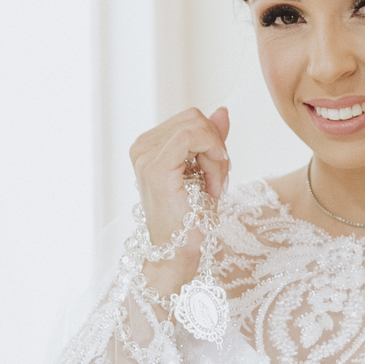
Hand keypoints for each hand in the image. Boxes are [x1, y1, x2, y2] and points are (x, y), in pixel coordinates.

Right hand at [129, 106, 229, 292]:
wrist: (177, 253)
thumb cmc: (190, 218)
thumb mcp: (207, 171)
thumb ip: (212, 140)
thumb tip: (222, 111)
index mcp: (150, 145)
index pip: (191, 119)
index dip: (214, 139)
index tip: (220, 169)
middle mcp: (142, 147)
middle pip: (195, 118)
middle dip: (217, 146)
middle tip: (220, 179)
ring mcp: (145, 156)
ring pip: (197, 127)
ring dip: (216, 157)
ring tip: (215, 187)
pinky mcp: (155, 168)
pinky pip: (192, 137)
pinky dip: (213, 159)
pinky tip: (215, 185)